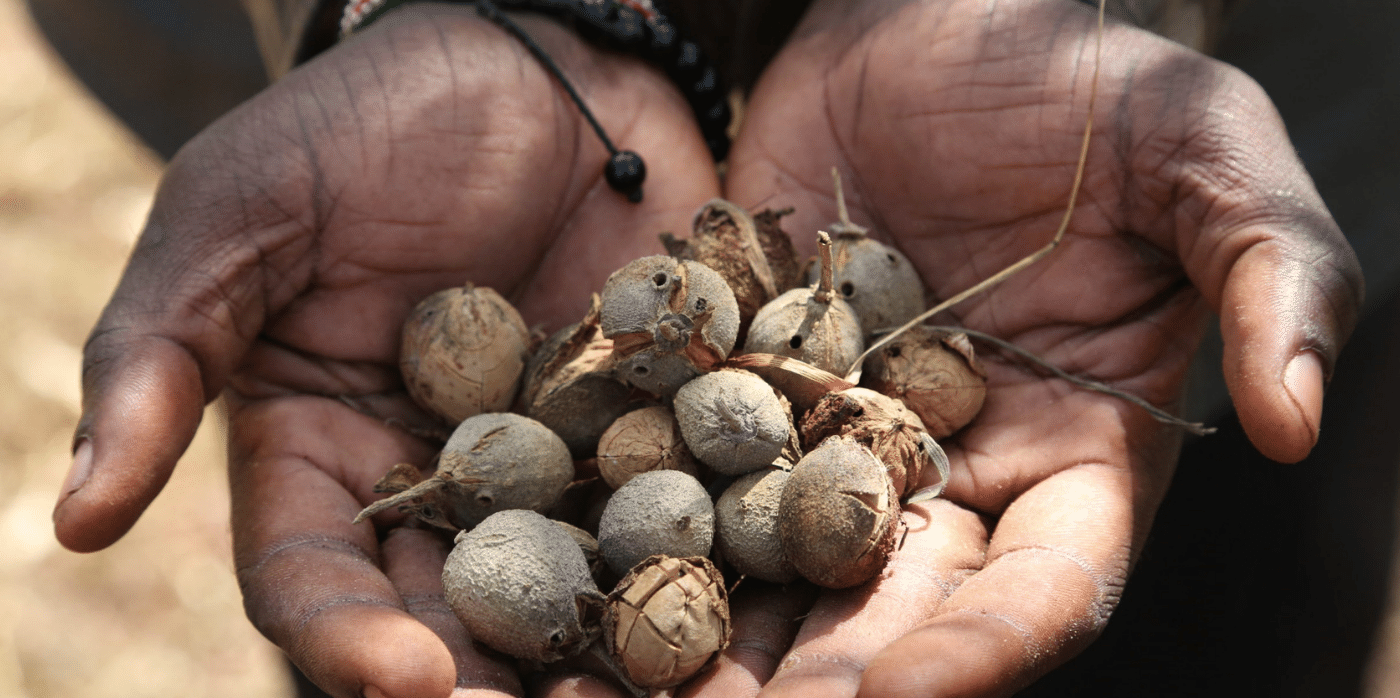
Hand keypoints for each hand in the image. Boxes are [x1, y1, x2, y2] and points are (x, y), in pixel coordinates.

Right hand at [55, 4, 718, 695]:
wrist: (537, 55)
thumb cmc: (367, 121)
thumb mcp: (242, 215)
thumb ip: (159, 355)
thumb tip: (73, 522)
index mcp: (318, 446)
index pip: (315, 572)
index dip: (346, 636)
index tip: (406, 680)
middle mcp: (435, 476)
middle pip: (449, 608)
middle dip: (490, 676)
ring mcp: (555, 458)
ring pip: (567, 583)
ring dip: (596, 649)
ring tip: (650, 692)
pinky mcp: (655, 422)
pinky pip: (677, 507)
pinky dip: (698, 563)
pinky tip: (729, 609)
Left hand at [696, 0, 1362, 695]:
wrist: (933, 17)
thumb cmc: (1086, 82)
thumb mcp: (1205, 151)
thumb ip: (1273, 274)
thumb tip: (1298, 423)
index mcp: (1077, 452)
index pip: (1047, 583)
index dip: (986, 645)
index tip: (906, 693)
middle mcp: (952, 471)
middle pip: (897, 604)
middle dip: (829, 673)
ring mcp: (837, 434)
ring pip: (783, 565)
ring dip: (722, 634)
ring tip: (641, 683)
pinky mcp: (744, 383)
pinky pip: (693, 467)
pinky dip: (644, 524)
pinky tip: (587, 572)